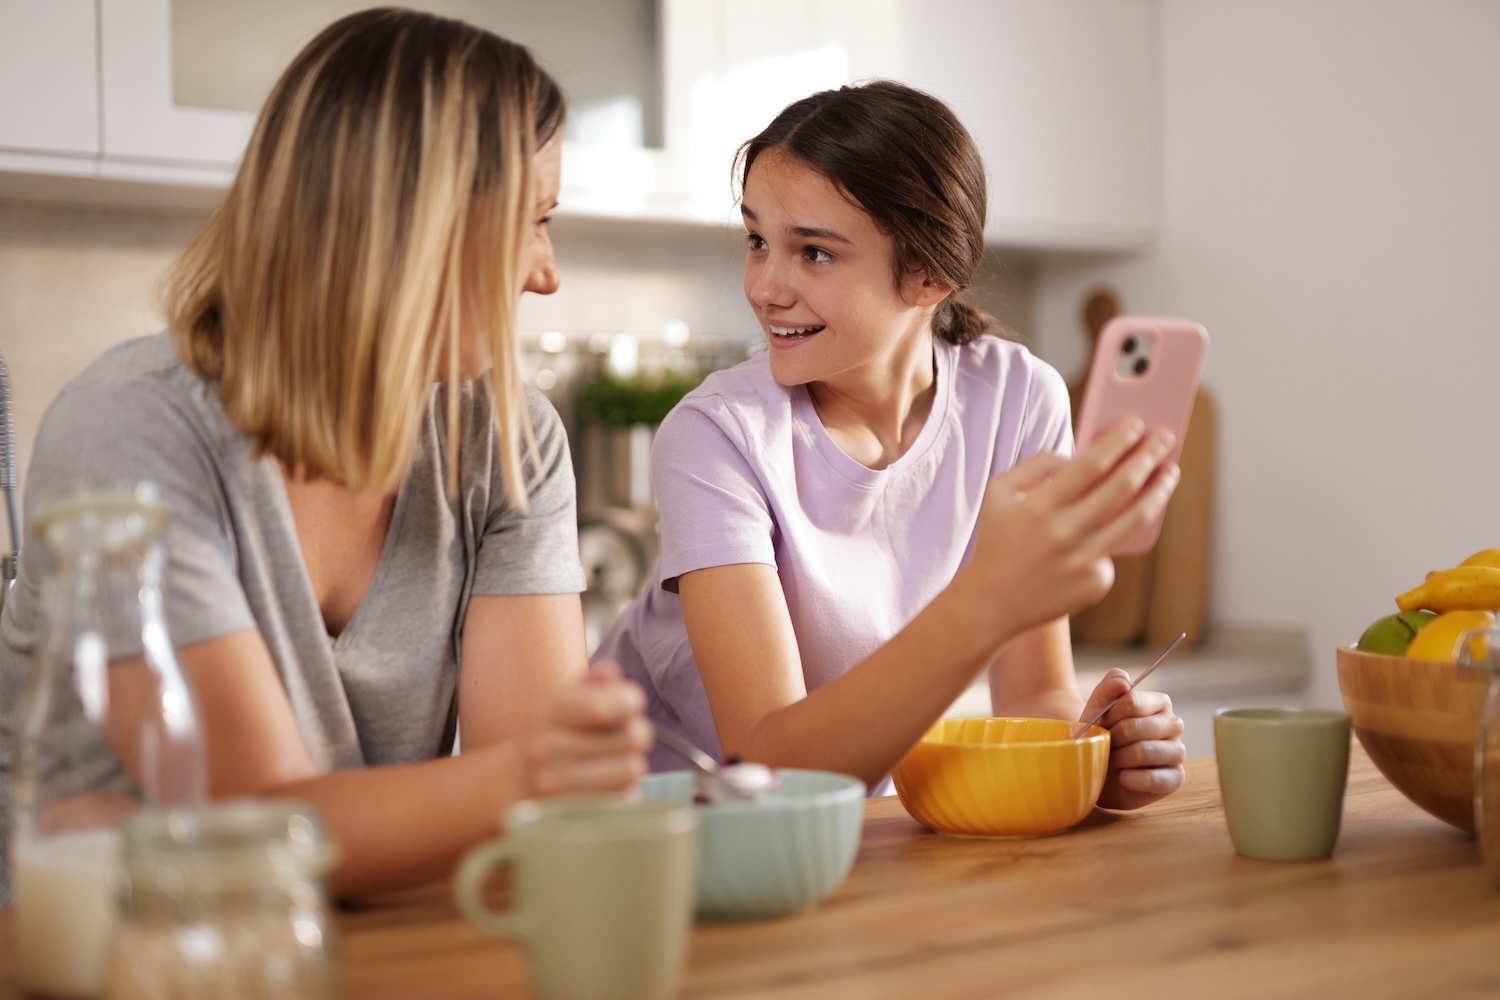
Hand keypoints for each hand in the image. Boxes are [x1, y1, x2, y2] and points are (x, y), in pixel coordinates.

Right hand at [519, 660, 652, 797]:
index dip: (629, 700)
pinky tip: (607, 783)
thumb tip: (608, 673)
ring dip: (632, 762)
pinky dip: (625, 789)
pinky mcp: (573, 814)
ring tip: (616, 759)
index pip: (599, 706)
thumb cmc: (556, 732)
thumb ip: (593, 683)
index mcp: (547, 711)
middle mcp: (545, 749)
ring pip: (631, 769)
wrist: (521, 780)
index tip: (631, 703)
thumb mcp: (567, 699)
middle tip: (627, 734)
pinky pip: (625, 797)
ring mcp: (556, 787)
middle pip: (629, 737)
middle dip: (638, 731)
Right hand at [962, 420, 1179, 640]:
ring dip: (1159, 490)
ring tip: (1169, 472)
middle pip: (1121, 487)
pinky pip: (1114, 550)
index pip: (1091, 464)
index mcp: (1039, 507)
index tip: (1137, 424)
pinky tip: (1109, 528)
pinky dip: (1113, 535)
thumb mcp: (999, 493)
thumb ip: (1035, 465)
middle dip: (1148, 456)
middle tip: (1164, 439)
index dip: (1118, 440)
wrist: (991, 602)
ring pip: (1135, 519)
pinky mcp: (1095, 584)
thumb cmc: (998, 540)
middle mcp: (1064, 534)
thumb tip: (1076, 455)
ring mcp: (1082, 562)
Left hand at [1079, 668, 1185, 809]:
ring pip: (1145, 751)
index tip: (1099, 725)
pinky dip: (1132, 779)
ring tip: (1110, 762)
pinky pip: (1155, 778)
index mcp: (1159, 703)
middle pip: (1136, 727)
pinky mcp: (1176, 778)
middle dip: (1112, 739)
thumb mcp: (1097, 708)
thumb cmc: (1102, 735)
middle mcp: (1173, 724)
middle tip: (1103, 746)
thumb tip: (1124, 682)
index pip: (1133, 701)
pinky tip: (1123, 777)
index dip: (1109, 715)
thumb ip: (1109, 687)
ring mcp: (1177, 751)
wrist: (1099, 769)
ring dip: (1119, 759)